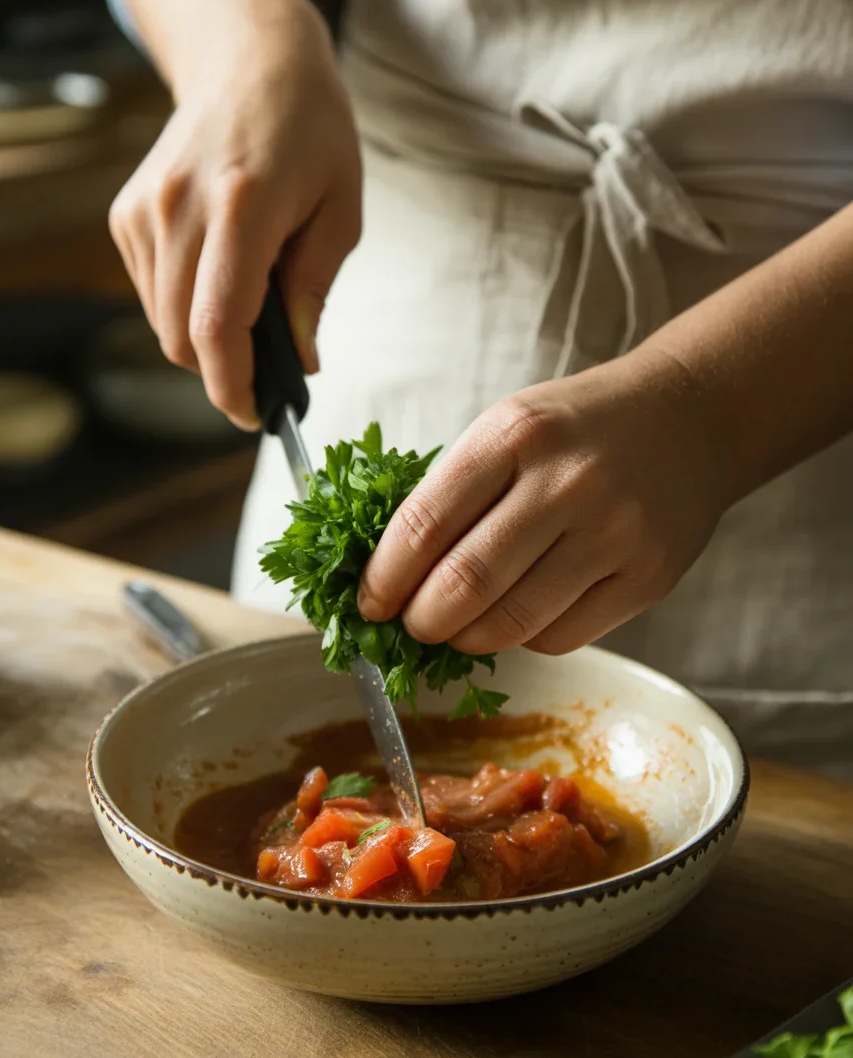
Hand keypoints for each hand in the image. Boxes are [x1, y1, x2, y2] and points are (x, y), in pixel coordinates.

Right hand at [108, 0, 360, 428]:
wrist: (250, 63)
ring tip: (253, 312)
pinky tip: (220, 278)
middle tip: (270, 375)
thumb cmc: (311, 133)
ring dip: (205, 342)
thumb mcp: (340, 212)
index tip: (257, 416)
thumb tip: (301, 364)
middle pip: (182, 337)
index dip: (233, 387)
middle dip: (224, 373)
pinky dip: (184, 309)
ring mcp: (143, 211)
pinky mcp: (126, 215)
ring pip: (162, 323)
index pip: (218, 326)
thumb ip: (314, 292)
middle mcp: (178, 210)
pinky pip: (151, 293)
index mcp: (241, 208)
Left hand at [359, 349, 728, 655]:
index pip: (425, 524)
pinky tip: (518, 615)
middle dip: (420, 620)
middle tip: (410, 625)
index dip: (384, 576)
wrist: (689, 418)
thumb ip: (455, 492)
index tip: (369, 601)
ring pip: (511, 622)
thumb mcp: (509, 427)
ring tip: (456, 628)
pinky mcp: (648, 578)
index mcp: (514, 435)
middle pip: (464, 583)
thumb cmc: (579, 428)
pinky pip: (561, 637)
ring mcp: (613, 534)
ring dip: (466, 639)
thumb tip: (392, 575)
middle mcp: (566, 483)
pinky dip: (523, 638)